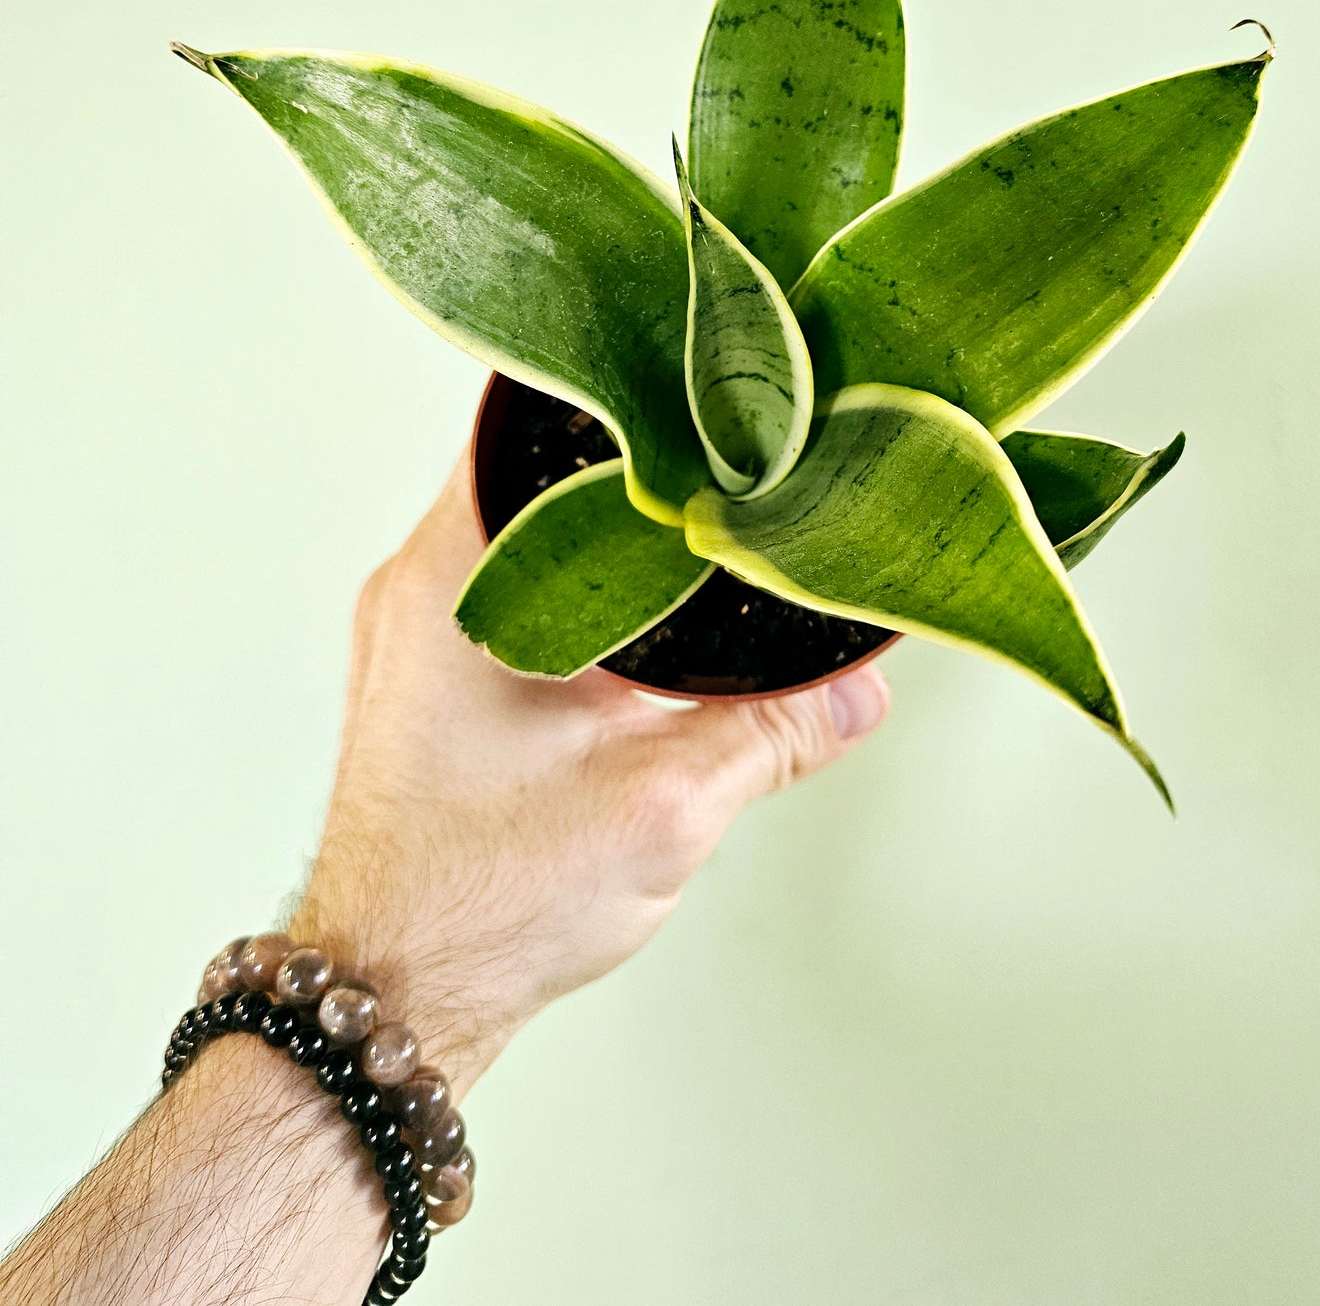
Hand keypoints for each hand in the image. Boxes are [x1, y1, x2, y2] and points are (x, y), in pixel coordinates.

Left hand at [289, 450, 890, 1095]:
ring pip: (532, 536)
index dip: (619, 393)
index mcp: (453, 577)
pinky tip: (653, 617)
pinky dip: (587, 589)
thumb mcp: (661, 805)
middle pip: (536, 469)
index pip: (526, 417)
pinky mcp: (438, 683)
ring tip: (700, 521)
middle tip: (721, 447)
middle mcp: (424, 588)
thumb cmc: (479, 904)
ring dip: (609, 533)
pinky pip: (521, 594)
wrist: (397, 997)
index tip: (691, 383)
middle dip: (634, 463)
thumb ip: (772, 731)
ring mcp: (423, 636)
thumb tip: (860, 686)